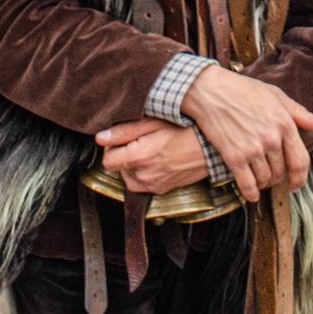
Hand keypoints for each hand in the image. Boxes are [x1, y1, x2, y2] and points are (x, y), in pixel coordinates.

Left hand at [95, 119, 209, 194]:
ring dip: (133, 166)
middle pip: (118, 169)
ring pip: (130, 178)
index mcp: (139, 157)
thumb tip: (100, 138)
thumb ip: (124, 131)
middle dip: (124, 155)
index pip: (107, 161)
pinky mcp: (163, 190)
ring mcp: (155, 185)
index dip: (112, 148)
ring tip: (149, 150)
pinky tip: (157, 160)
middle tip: (141, 140)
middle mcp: (145, 176)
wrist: (212, 147)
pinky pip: (144, 185)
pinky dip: (145, 174)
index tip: (122, 139)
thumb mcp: (153, 122)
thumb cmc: (186, 129)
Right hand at [178, 66, 312, 202]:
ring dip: (264, 184)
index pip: (300, 160)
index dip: (300, 177)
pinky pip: (247, 184)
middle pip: (281, 172)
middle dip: (278, 178)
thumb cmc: (243, 90)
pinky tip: (251, 194)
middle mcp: (271, 139)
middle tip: (271, 177)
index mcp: (285, 124)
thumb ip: (299, 112)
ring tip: (259, 180)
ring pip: (265, 179)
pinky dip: (250, 193)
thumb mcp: (275, 95)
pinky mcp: (234, 157)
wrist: (210, 91)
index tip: (296, 184)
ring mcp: (253, 149)